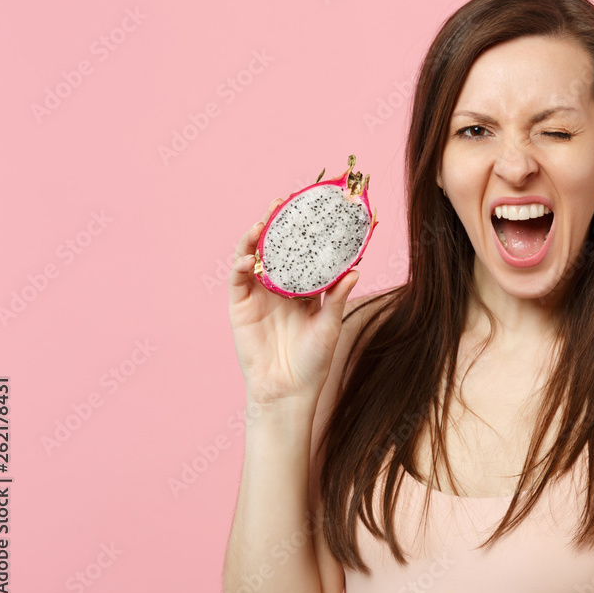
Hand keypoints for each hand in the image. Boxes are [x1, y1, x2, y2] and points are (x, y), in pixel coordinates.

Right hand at [228, 198, 359, 405]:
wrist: (288, 390)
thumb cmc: (313, 360)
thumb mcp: (329, 325)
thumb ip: (337, 297)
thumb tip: (355, 270)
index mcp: (302, 288)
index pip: (302, 253)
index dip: (303, 232)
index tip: (310, 208)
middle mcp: (279, 287)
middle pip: (275, 248)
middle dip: (276, 224)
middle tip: (281, 202)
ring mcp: (257, 295)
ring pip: (253, 257)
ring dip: (254, 238)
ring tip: (261, 223)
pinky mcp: (240, 307)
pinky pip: (237, 280)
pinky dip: (240, 265)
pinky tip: (248, 259)